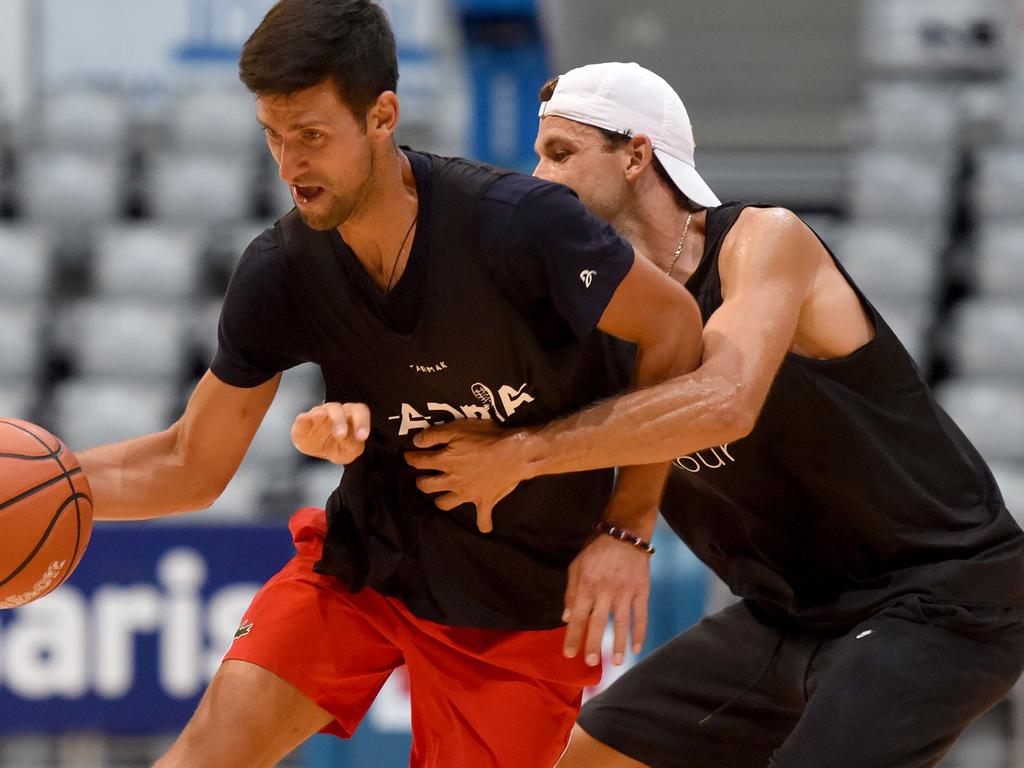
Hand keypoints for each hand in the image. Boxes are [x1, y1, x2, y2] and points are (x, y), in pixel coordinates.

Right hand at [291, 402, 370, 464]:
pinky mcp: (303, 424)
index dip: (362, 422)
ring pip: (320, 410)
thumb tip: (344, 437)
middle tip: (340, 434)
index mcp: (351, 415)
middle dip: (339, 420)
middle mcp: (335, 412)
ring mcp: (317, 415)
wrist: (321, 450)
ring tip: (319, 416)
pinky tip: (302, 419)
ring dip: (320, 414)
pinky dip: (302, 420)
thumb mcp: (350, 451)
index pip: (359, 411)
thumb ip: (352, 445)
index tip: (362, 437)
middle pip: (338, 409)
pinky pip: (302, 419)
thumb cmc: (340, 446)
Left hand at [405, 419, 532, 532]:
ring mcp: (467, 494)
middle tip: (423, 478)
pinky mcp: (484, 501)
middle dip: (422, 482)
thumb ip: (434, 435)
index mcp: (445, 462)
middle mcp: (452, 481)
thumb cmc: (486, 438)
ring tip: (442, 496)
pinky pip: (482, 519)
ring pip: (446, 504)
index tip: (409, 456)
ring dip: (441, 501)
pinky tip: (483, 526)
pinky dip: (483, 523)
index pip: (420, 462)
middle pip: (428, 486)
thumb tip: (416, 442)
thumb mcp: (457, 428)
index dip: (411, 458)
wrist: (513, 455)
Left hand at [563, 533, 649, 666]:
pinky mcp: (641, 591)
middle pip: (598, 623)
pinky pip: (641, 615)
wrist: (625, 533)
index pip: (578, 617)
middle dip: (594, 644)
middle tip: (591, 662)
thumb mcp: (576, 566)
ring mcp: (625, 593)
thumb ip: (571, 592)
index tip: (569, 654)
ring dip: (619, 644)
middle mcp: (605, 592)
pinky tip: (637, 648)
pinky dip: (640, 632)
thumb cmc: (596, 549)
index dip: (573, 636)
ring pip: (621, 623)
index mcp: (587, 586)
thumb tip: (567, 617)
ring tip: (617, 662)